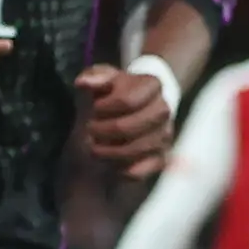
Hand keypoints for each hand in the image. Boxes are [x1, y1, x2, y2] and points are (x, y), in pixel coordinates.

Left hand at [75, 60, 177, 178]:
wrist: (137, 104)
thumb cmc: (115, 90)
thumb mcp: (103, 77)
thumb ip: (94, 76)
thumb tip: (83, 83)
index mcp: (152, 85)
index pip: (126, 101)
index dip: (103, 108)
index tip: (94, 108)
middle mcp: (163, 110)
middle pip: (128, 128)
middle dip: (102, 131)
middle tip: (90, 129)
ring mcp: (164, 135)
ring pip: (133, 151)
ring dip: (107, 151)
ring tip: (95, 146)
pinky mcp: (161, 158)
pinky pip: (138, 172)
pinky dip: (119, 170)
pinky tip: (110, 161)